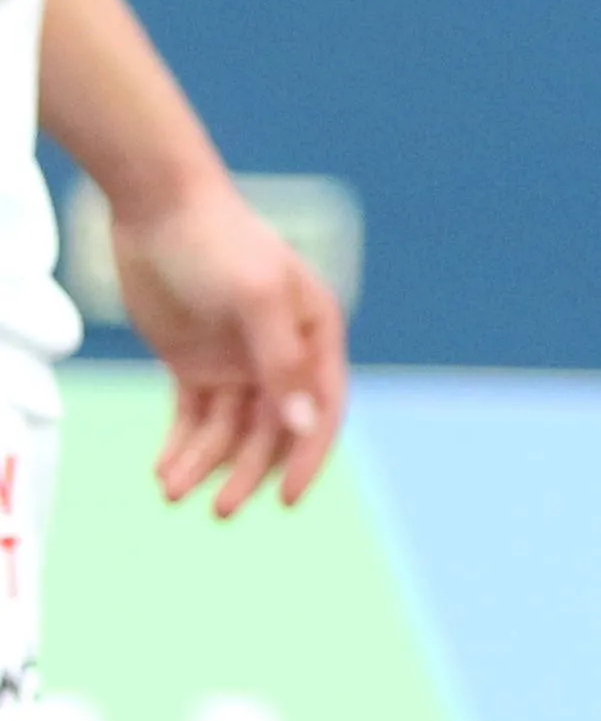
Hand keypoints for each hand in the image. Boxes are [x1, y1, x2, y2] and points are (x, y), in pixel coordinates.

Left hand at [103, 180, 346, 516]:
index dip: (307, 457)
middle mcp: (280, 353)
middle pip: (272, 429)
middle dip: (247, 472)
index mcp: (314, 334)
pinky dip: (181, 445)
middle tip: (220, 510)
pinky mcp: (194, 362)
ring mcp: (236, 359)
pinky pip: (193, 416)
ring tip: (173, 492)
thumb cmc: (220, 243)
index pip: (321, 408)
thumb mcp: (257, 298)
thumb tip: (304, 425)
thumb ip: (281, 363)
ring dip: (205, 464)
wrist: (159, 210)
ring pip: (228, 429)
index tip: (285, 499)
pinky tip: (165, 470)